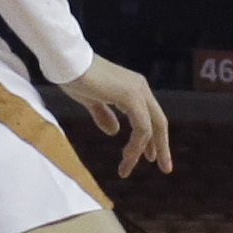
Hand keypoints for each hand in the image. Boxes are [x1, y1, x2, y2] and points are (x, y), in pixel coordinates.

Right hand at [62, 55, 172, 177]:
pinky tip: (127, 157)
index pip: (151, 117)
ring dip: (139, 152)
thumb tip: (114, 131)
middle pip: (159, 123)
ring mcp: (138, 91)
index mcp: (134, 88)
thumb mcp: (92, 101)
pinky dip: (136, 145)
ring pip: (150, 128)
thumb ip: (103, 114)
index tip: (150, 158)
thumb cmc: (75, 78)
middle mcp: (141, 88)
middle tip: (164, 168)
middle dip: (161, 147)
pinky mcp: (131, 96)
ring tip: (126, 169)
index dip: (152, 138)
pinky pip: (141, 127)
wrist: (67, 64)